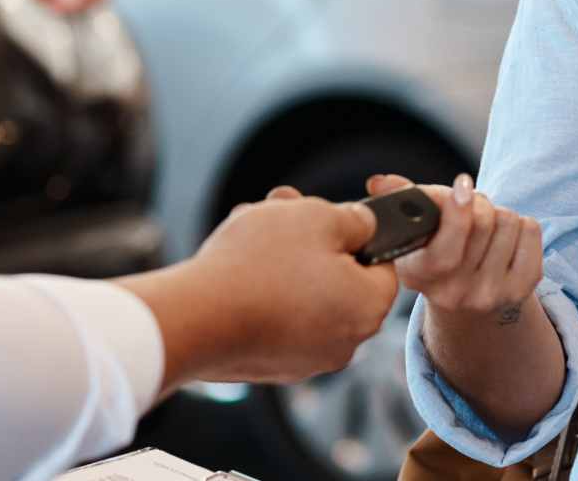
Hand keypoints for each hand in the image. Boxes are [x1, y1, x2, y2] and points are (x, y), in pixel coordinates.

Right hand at [117, 188, 398, 394]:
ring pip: (302, 294)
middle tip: (283, 212)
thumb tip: (362, 225)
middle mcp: (344, 342)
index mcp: (368, 308)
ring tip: (250, 230)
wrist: (195, 317)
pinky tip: (236, 266)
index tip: (328, 218)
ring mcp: (304, 359)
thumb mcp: (317, 217)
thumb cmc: (261, 264)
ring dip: (282, 259)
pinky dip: (262, 291)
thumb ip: (353, 220)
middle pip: (337, 277)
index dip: (356, 234)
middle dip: (310, 241)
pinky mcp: (268, 365)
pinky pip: (276, 318)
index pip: (381, 266)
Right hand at [366, 173, 542, 318]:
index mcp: (419, 277)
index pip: (444, 252)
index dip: (457, 213)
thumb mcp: (417, 227)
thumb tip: (378, 183)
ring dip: (499, 214)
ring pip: (508, 222)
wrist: (469, 296)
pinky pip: (532, 231)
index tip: (461, 185)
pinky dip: (522, 225)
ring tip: (486, 228)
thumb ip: (400, 199)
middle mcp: (453, 295)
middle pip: (482, 222)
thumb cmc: (439, 248)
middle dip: (478, 203)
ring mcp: (489, 297)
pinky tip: (506, 239)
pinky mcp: (521, 291)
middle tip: (471, 208)